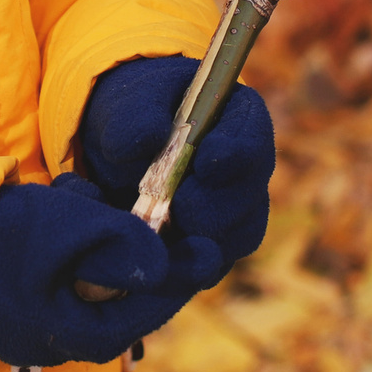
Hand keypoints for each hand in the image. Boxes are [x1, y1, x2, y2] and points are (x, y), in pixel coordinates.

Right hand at [0, 175, 197, 366]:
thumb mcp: (69, 231)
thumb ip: (123, 242)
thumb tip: (165, 258)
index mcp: (88, 334)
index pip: (156, 302)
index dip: (186, 268)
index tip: (211, 240)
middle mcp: (71, 333)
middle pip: (128, 284)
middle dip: (132, 236)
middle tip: (131, 200)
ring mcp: (46, 314)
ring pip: (97, 265)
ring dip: (97, 225)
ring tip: (75, 193)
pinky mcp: (26, 290)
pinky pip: (66, 260)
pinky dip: (70, 227)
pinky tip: (55, 199)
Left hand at [75, 55, 274, 288]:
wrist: (121, 148)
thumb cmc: (136, 114)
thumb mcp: (129, 102)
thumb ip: (137, 114)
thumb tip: (148, 137)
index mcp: (237, 120)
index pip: (251, 135)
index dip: (236, 152)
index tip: (207, 162)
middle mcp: (246, 173)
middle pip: (249, 198)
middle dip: (216, 206)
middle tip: (183, 206)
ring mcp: (232, 216)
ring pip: (232, 241)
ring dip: (199, 243)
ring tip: (160, 237)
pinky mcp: (209, 251)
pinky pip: (205, 269)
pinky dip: (179, 268)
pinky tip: (150, 260)